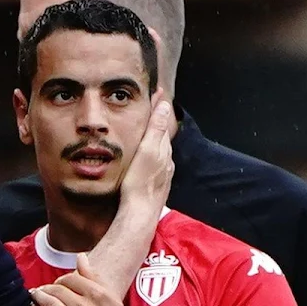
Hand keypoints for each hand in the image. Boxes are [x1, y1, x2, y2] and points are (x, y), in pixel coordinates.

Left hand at [31, 253, 149, 305]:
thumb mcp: (112, 298)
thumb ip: (94, 277)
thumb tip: (80, 257)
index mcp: (98, 294)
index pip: (70, 279)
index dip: (60, 280)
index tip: (58, 284)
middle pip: (57, 290)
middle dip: (46, 288)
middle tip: (41, 290)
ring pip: (49, 303)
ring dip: (38, 298)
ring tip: (35, 297)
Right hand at [118, 94, 174, 211]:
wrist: (139, 213)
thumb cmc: (139, 183)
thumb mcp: (147, 151)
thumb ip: (156, 129)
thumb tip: (165, 106)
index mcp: (163, 150)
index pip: (163, 123)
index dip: (159, 107)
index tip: (158, 92)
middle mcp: (166, 161)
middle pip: (163, 136)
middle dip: (158, 121)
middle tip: (152, 106)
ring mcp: (162, 173)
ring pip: (160, 150)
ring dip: (155, 138)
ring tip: (147, 129)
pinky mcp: (156, 184)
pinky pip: (156, 163)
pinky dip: (152, 153)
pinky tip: (146, 158)